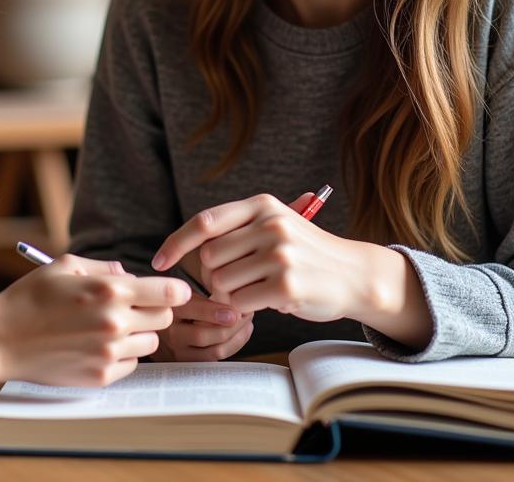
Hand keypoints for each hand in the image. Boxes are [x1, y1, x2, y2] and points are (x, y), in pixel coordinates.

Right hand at [0, 254, 190, 386]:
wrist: (2, 340)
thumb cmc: (31, 297)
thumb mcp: (66, 266)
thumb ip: (104, 267)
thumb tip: (130, 276)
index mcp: (109, 291)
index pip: (168, 293)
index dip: (176, 290)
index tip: (173, 291)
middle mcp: (115, 323)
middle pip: (164, 318)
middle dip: (154, 309)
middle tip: (133, 306)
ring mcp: (109, 353)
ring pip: (151, 343)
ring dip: (139, 333)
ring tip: (111, 326)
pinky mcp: (100, 376)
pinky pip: (131, 364)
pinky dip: (123, 354)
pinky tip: (99, 344)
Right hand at [150, 294, 253, 361]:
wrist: (151, 326)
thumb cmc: (173, 303)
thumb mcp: (178, 293)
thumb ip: (195, 291)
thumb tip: (229, 290)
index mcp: (165, 308)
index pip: (190, 311)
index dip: (214, 312)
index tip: (235, 309)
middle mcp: (169, 333)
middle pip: (204, 335)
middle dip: (232, 325)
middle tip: (248, 311)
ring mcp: (178, 351)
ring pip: (214, 350)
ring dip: (237, 336)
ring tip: (248, 320)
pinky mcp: (188, 363)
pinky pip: (216, 359)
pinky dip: (234, 345)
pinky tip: (243, 331)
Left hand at [152, 192, 370, 322]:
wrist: (355, 275)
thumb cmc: (305, 253)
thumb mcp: (274, 224)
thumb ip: (237, 228)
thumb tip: (185, 244)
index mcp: (262, 205)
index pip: (204, 222)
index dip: (176, 243)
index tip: (158, 262)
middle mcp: (270, 224)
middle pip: (209, 257)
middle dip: (213, 277)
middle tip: (236, 283)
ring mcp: (279, 254)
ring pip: (222, 282)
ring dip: (230, 295)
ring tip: (255, 291)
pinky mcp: (286, 286)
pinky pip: (240, 303)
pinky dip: (244, 309)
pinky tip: (266, 303)